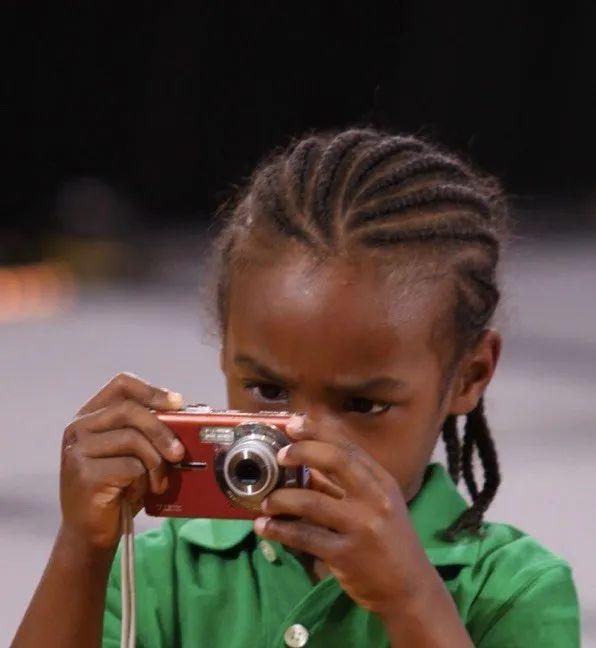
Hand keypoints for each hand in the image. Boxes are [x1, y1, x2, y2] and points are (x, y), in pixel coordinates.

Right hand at [59, 372, 184, 551]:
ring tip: (157, 481)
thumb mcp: (134, 453)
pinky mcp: (84, 474)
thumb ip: (148, 431)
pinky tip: (137, 493)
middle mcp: (79, 428)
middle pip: (130, 410)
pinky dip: (144, 481)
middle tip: (180, 453)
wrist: (91, 533)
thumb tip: (187, 415)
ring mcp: (78, 451)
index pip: (121, 385)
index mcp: (90, 416)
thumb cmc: (118, 489)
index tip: (178, 403)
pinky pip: (131, 467)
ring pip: (133, 439)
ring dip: (156, 463)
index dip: (152, 390)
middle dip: (162, 430)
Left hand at [254, 415, 434, 618]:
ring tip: (265, 501)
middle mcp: (375, 499)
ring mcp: (361, 526)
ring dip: (282, 499)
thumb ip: (349, 481)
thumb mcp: (379, 504)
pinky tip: (265, 526)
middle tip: (280, 455)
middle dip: (303, 451)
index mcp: (381, 482)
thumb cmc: (390, 541)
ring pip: (312, 502)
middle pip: (336, 460)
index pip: (348, 447)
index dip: (318, 431)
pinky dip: (280, 530)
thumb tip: (307, 456)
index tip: (294, 423)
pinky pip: (305, 537)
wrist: (410, 588)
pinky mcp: (346, 555)